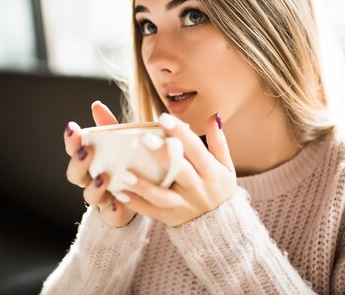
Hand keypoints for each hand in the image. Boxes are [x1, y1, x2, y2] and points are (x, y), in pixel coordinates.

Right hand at [64, 101, 135, 227]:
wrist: (142, 194)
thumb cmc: (125, 163)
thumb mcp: (120, 143)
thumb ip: (109, 126)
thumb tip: (96, 104)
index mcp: (89, 161)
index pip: (74, 150)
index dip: (71, 141)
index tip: (72, 127)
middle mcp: (89, 180)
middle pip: (74, 174)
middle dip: (78, 163)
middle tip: (87, 152)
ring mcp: (101, 197)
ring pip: (89, 196)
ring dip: (94, 187)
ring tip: (103, 178)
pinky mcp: (114, 212)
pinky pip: (110, 214)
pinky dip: (112, 210)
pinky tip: (117, 203)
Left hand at [115, 113, 236, 226]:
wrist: (221, 226)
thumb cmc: (219, 189)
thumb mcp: (226, 167)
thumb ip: (218, 142)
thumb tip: (214, 117)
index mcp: (211, 172)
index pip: (196, 150)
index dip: (181, 134)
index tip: (164, 118)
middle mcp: (198, 189)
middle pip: (179, 171)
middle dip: (163, 155)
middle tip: (145, 138)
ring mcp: (184, 205)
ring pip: (162, 196)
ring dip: (143, 185)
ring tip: (125, 173)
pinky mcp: (170, 218)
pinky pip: (151, 212)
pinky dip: (136, 203)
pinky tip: (119, 193)